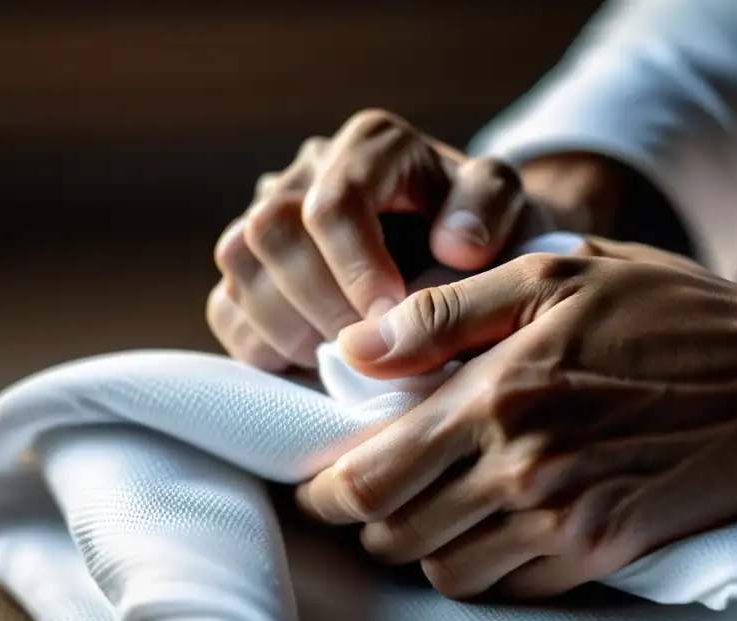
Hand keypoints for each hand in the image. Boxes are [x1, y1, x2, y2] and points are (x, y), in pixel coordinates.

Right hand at [206, 108, 622, 370]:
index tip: (394, 317)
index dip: (356, 268)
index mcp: (374, 146)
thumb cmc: (488, 240)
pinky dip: (262, 344)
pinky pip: (224, 307)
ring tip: (347, 355)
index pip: (333, 201)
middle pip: (271, 229)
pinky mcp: (249, 269)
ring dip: (288, 324)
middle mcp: (310, 169)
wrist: (466, 264)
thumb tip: (452, 245)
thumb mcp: (511, 214)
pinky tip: (315, 359)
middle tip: (370, 346)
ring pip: (238, 262)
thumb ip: (491, 210)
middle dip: (319, 300)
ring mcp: (269, 215)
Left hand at [297, 239, 736, 599]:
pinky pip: (505, 589)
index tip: (323, 482)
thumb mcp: (552, 278)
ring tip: (432, 509)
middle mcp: (519, 470)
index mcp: (493, 397)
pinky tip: (491, 528)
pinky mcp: (599, 554)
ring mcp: (561, 521)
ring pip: (442, 572)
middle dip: (366, 521)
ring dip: (421, 547)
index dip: (325, 490)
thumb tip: (353, 347)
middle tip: (372, 493)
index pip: (367, 477)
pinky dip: (481, 568)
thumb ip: (444, 313)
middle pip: (392, 534)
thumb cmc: (662, 316)